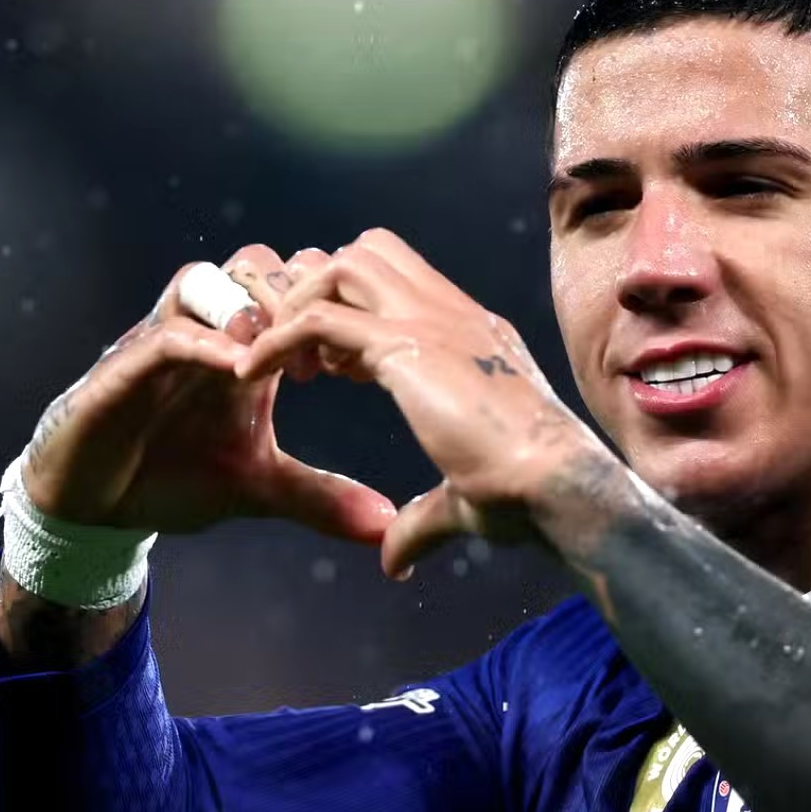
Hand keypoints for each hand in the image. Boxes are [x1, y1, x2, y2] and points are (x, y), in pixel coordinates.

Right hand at [16, 246, 396, 541]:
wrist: (94, 505)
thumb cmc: (173, 477)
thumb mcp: (259, 487)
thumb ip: (321, 497)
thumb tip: (386, 523)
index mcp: (245, 350)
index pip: (293, 290)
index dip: (330, 309)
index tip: (359, 358)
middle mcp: (206, 334)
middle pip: (255, 265)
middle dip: (295, 294)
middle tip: (325, 348)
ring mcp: (162, 343)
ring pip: (208, 280)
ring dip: (248, 305)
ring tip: (280, 349)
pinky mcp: (124, 367)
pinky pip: (166, 334)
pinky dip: (204, 342)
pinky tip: (239, 368)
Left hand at [232, 229, 610, 577]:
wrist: (558, 486)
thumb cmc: (531, 499)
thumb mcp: (466, 501)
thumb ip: (424, 520)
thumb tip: (396, 560)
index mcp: (475, 337)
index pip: (404, 282)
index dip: (357, 314)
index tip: (334, 368)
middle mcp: (454, 316)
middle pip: (370, 251)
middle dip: (323, 290)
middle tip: (301, 357)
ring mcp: (433, 323)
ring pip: (343, 264)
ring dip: (299, 304)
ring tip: (281, 362)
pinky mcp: (407, 347)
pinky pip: (318, 318)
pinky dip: (276, 339)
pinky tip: (251, 375)